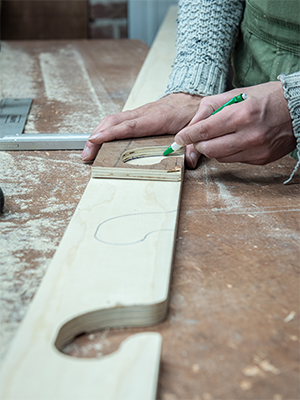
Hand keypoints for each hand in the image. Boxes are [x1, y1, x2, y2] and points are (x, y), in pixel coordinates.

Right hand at [81, 93, 201, 167]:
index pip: (130, 126)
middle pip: (114, 121)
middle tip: (87, 153)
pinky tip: (100, 141)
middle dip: (97, 136)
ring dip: (98, 133)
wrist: (192, 96)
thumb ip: (194, 144)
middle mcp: (144, 113)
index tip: (96, 140)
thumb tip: (190, 161)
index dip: (111, 133)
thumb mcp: (198, 126)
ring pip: (113, 120)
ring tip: (88, 150)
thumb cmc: (192, 110)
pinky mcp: (138, 116)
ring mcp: (139, 113)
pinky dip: (105, 130)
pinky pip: (118, 121)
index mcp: (158, 117)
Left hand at [175, 81, 295, 164]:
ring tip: (221, 135)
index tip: (179, 138)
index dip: (187, 136)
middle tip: (197, 138)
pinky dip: (228, 152)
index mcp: (241, 115)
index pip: (204, 131)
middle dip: (198, 144)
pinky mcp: (261, 160)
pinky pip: (234, 160)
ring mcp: (256, 150)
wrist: (297, 109)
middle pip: (209, 149)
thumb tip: (189, 128)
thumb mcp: (235, 94)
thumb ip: (208, 110)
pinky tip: (235, 140)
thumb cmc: (266, 98)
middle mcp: (249, 135)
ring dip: (213, 148)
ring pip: (219, 157)